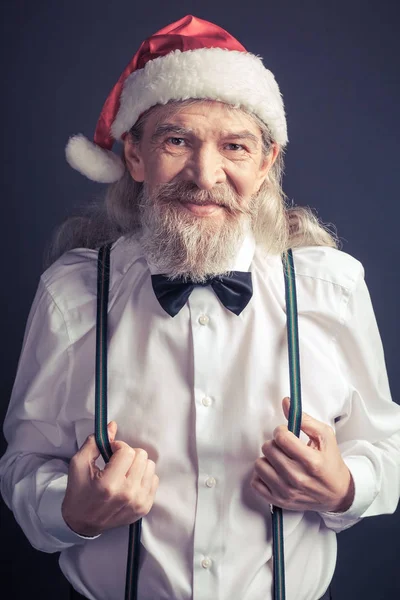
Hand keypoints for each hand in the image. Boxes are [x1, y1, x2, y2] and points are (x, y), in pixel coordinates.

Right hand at [62, 422, 158, 535]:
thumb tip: (113, 426)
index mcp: (109, 484)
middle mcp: (127, 494)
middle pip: (141, 456)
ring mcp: (138, 502)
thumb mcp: (79, 464)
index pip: (127, 451)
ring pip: (150, 466)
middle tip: (116, 462)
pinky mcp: (144, 507)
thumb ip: (94, 442)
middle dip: (128, 454)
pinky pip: (154, 479)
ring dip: (137, 464)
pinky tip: (130, 481)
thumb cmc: (79, 491)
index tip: (110, 452)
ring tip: (124, 472)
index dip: (118, 446)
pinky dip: (143, 476)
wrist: (82, 522)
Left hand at [251, 397, 354, 512]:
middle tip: (284, 447)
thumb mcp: (325, 437)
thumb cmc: (330, 462)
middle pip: (269, 449)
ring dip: (268, 459)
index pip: (281, 437)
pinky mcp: (278, 501)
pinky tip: (274, 472)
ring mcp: (287, 492)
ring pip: (259, 464)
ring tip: (279, 460)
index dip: (281, 430)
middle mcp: (297, 478)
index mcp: (311, 461)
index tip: (287, 434)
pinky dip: (262, 475)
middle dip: (275, 443)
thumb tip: (286, 402)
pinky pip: (255, 483)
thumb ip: (305, 419)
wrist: (337, 494)